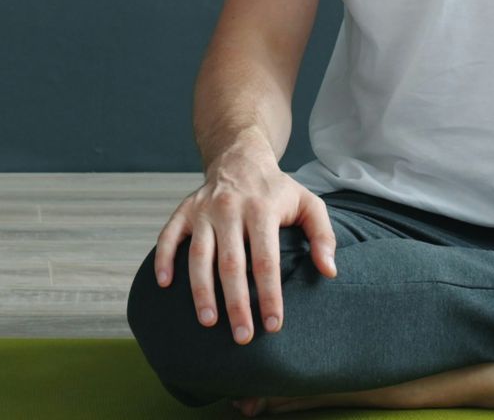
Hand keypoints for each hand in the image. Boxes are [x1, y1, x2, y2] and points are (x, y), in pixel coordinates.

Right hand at [152, 151, 337, 345]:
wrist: (240, 157)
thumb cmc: (277, 190)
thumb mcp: (308, 204)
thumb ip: (323, 236)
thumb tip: (329, 271)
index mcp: (262, 210)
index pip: (266, 260)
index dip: (270, 295)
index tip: (273, 325)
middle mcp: (230, 209)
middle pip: (231, 264)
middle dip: (236, 303)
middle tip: (242, 336)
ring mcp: (204, 210)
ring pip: (198, 255)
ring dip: (201, 290)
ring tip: (208, 321)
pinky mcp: (184, 211)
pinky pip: (168, 235)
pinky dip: (163, 259)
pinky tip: (164, 285)